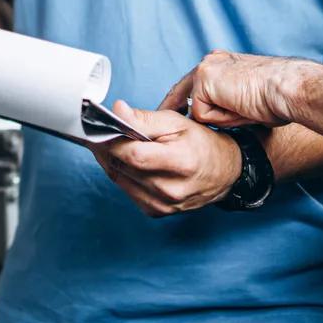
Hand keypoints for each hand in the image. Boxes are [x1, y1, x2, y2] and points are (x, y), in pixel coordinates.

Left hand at [91, 101, 241, 216]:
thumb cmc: (201, 144)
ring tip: (107, 143)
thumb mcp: (177, 122)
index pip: (133, 155)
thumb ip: (145, 118)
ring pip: (120, 179)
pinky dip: (121, 174)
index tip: (99, 127)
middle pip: (123, 167)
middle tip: (98, 132)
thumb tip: (117, 110)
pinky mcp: (157, 211)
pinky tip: (123, 161)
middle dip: (106, 148)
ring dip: (110, 160)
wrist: (224, 173)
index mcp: (180, 163)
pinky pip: (127, 190)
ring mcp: (164, 204)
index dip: (112, 140)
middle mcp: (171, 189)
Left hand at [159, 51, 308, 127]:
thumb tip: (208, 118)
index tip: (174, 114)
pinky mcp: (203, 80)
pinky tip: (239, 109)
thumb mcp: (244, 99)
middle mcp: (210, 62)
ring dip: (218, 118)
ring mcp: (205, 69)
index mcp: (221, 64)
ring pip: (198, 108)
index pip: (193, 84)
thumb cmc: (276, 98)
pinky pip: (202, 114)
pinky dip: (221, 119)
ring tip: (243, 111)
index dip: (181, 102)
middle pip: (182, 91)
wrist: (286, 89)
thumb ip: (225, 102)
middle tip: (166, 122)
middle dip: (175, 109)